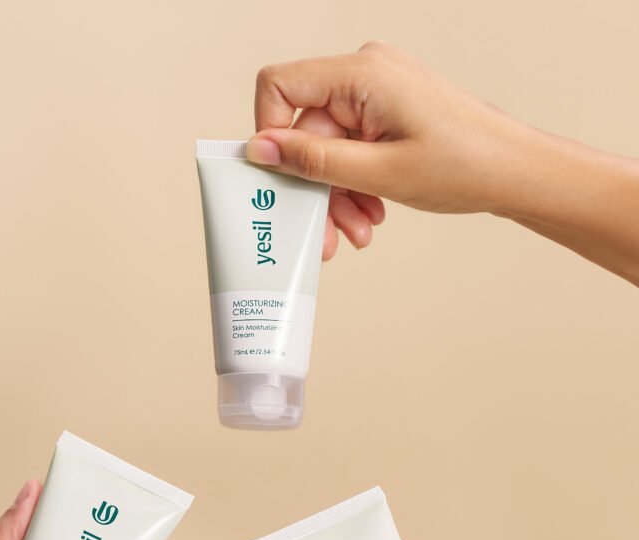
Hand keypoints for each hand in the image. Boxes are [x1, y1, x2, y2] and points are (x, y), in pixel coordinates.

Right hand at [248, 43, 638, 282]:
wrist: (513, 170)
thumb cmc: (464, 164)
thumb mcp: (378, 172)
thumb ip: (313, 161)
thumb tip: (260, 149)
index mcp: (361, 74)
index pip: (280, 86)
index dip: (269, 133)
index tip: (279, 181)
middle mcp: (364, 74)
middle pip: (306, 131)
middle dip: (316, 187)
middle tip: (326, 233)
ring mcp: (376, 93)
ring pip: (328, 148)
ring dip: (337, 195)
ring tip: (358, 230)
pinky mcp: (386, 113)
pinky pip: (350, 149)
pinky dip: (354, 185)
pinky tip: (370, 213)